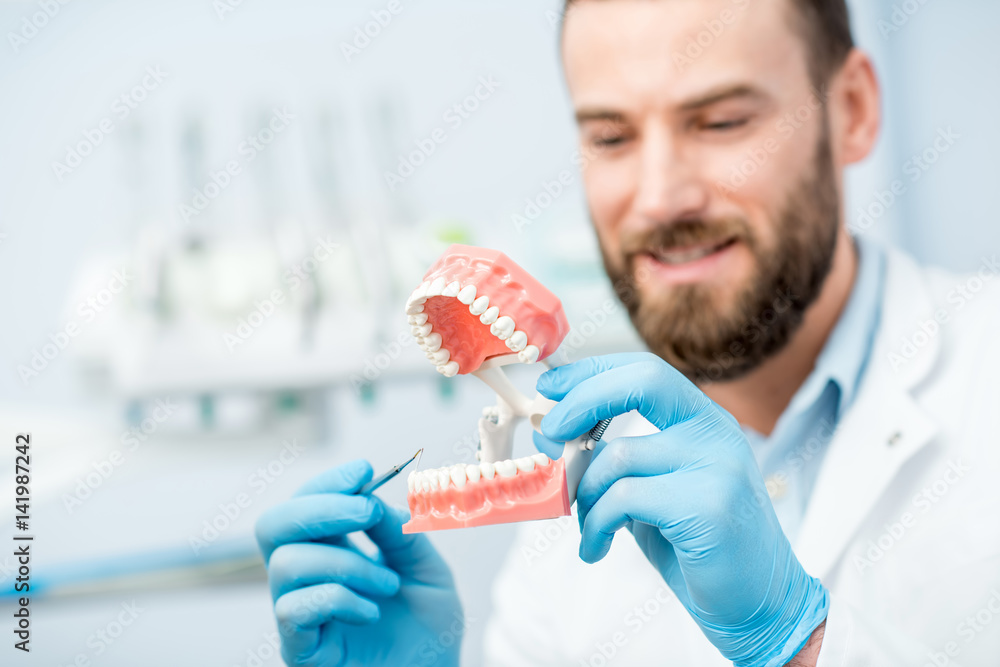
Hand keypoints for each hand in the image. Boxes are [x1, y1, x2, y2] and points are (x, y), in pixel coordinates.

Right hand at [255, 460, 463, 666]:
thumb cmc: (427, 630)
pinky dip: (338, 599)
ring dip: (345, 563)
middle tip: (367, 513)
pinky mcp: (299, 650)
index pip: (305, 503)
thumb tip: (371, 498)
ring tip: (388, 585)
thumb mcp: (427, 569)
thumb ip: (400, 533)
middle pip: (272, 525)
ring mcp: (299, 615)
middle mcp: (306, 579)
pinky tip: (370, 613)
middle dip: (320, 507)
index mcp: (332, 552)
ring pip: (285, 564)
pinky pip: (292, 609)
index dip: (327, 483)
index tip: (364, 472)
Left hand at [535, 353, 828, 666]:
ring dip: (583, 493)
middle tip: (548, 433)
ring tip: (585, 526)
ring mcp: (717, 466)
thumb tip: (555, 434)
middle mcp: (717, 432)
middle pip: (642, 383)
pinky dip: (596, 524)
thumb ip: (618, 459)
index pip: (646, 370)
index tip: (551, 387)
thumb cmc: (699, 547)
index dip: (593, 372)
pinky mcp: (707, 507)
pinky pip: (623, 498)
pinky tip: (595, 548)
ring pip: (618, 455)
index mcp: (705, 420)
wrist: (760, 604)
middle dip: (582, 400)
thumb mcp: (656, 490)